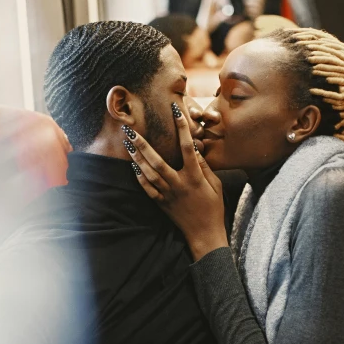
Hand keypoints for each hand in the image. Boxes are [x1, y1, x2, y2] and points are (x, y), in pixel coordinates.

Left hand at [121, 102, 226, 260]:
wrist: (204, 233)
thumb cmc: (213, 208)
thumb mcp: (215, 185)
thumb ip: (204, 167)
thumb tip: (195, 149)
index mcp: (194, 177)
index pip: (188, 147)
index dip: (182, 127)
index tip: (176, 110)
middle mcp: (179, 184)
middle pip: (158, 160)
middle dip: (143, 144)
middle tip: (131, 130)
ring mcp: (168, 194)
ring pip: (149, 173)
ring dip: (137, 158)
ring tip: (128, 144)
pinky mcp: (161, 203)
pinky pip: (147, 188)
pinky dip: (139, 177)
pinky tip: (133, 166)